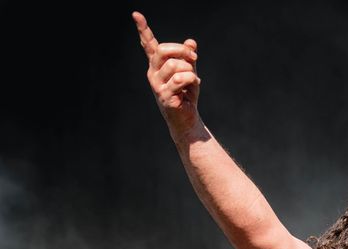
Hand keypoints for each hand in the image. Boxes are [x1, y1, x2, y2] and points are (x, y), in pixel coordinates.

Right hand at [132, 11, 200, 136]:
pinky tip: (193, 86)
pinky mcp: (164, 96)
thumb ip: (189, 57)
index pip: (148, 45)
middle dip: (182, 51)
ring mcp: (157, 85)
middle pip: (163, 50)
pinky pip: (181, 79)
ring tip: (193, 80)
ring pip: (174, 65)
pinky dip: (192, 80)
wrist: (187, 119)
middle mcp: (153, 73)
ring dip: (190, 70)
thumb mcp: (190, 72)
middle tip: (195, 58)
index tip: (136, 14)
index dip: (143, 29)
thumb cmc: (186, 95)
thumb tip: (191, 42)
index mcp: (157, 65)